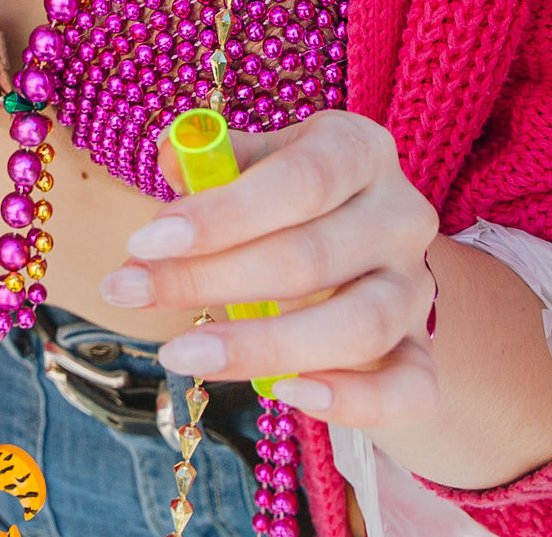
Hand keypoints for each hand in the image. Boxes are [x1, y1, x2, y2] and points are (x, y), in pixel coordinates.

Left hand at [95, 115, 441, 422]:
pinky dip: (352, 399)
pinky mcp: (423, 354)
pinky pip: (408, 389)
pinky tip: (285, 394)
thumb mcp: (256, 167)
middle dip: (208, 280)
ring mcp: (416, 290)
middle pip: (311, 257)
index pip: (300, 180)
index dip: (221, 214)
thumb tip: (173, 157)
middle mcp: (401, 215)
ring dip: (260, 346)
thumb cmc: (290, 205)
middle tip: (128, 292)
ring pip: (357, 326)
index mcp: (360, 151)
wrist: (364, 261)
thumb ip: (215, 164)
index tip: (144, 242)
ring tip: (180, 353)